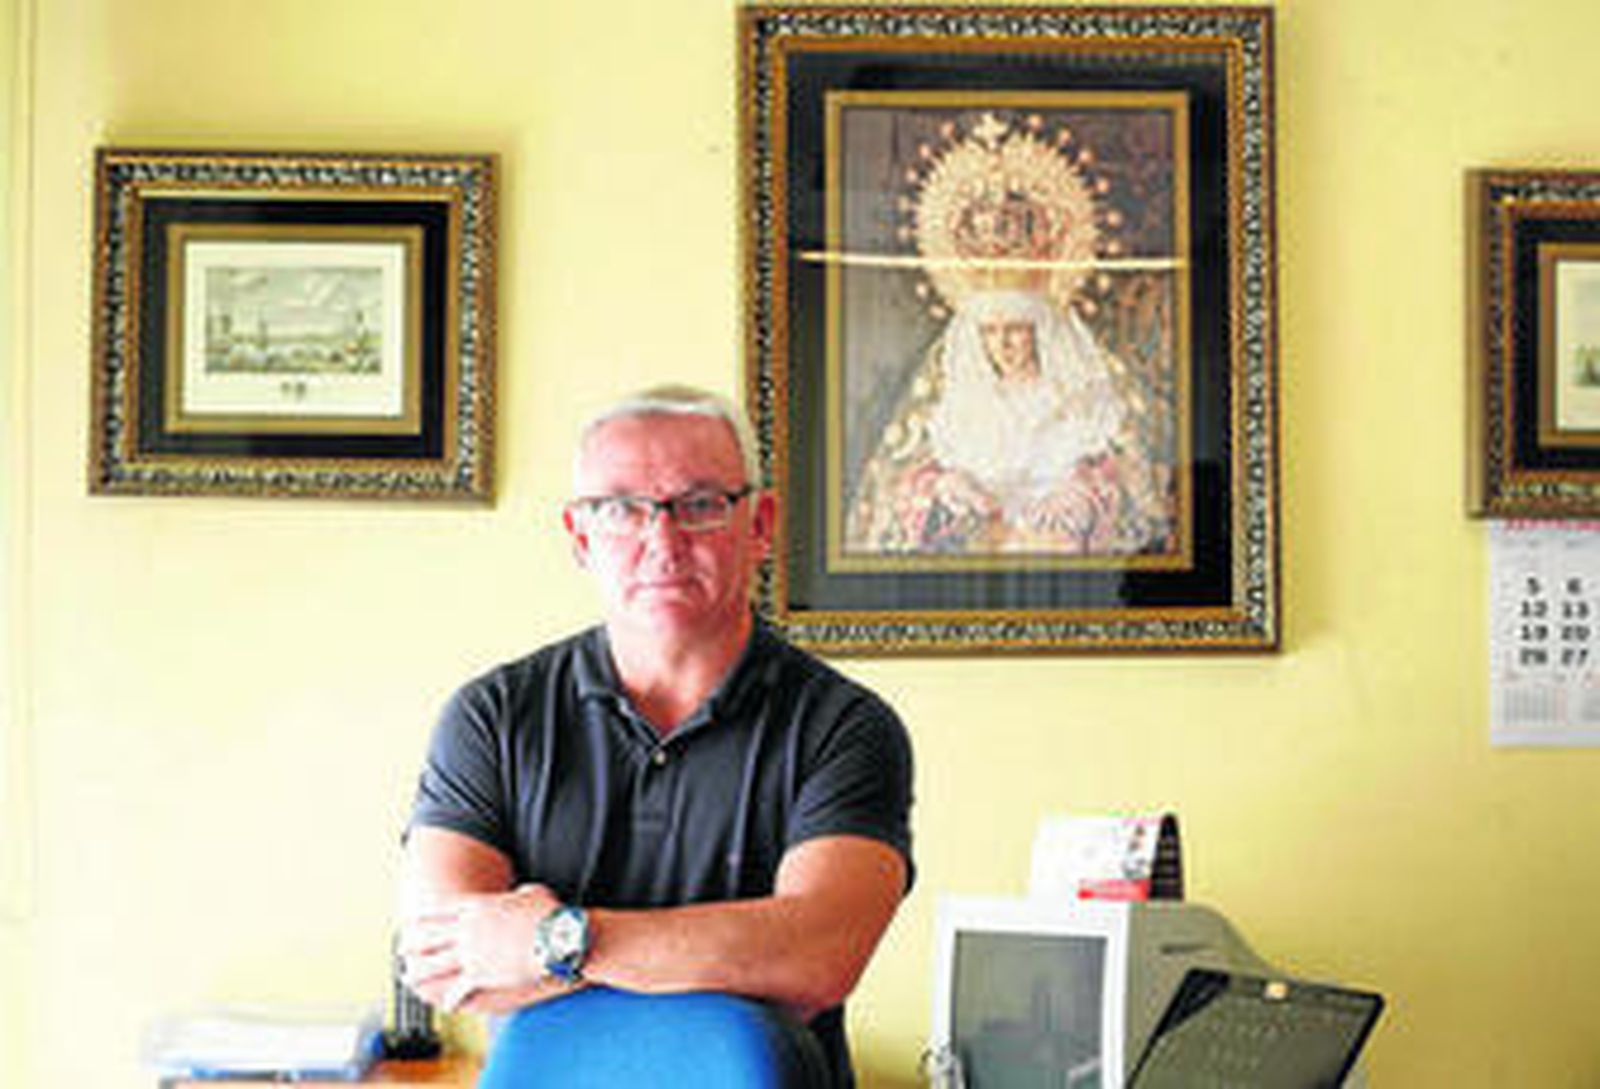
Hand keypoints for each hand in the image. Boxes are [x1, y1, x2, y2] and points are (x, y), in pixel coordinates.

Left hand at [399, 883, 562, 1010]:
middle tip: (400, 948)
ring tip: (408, 977)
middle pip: (429, 936)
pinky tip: (446, 1004)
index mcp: (477, 907)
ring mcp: (470, 953)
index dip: (423, 918)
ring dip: (419, 972)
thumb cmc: (550, 913)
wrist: (557, 936)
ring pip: (433, 964)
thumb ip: (522, 893)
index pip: (440, 911)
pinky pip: (457, 989)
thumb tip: (523, 892)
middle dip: (412, 943)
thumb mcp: (534, 893)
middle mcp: (467, 929)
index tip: (412, 922)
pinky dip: (451, 998)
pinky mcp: (479, 975)